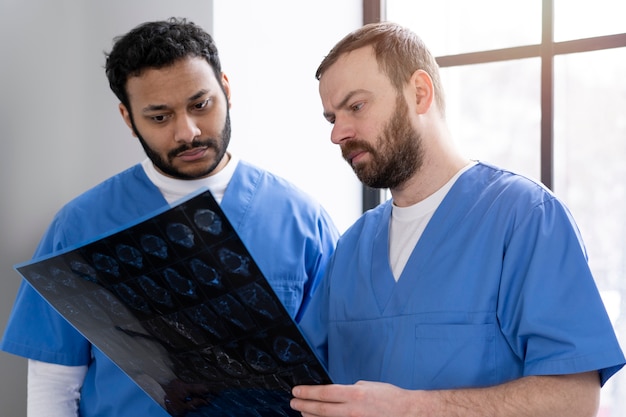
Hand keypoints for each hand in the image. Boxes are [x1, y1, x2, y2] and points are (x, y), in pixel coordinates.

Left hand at [291, 380, 416, 416]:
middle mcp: (353, 411)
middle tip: (293, 402)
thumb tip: (332, 394)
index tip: (296, 391)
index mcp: (355, 394)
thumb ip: (348, 390)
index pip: (324, 393)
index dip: (307, 392)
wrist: (408, 413)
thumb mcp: (367, 386)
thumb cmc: (390, 398)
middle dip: (304, 405)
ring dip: (311, 416)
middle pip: (321, 409)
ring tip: (301, 411)